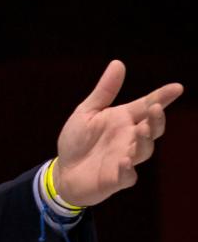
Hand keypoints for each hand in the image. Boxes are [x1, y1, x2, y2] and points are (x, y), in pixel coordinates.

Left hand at [54, 60, 182, 206]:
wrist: (64, 171)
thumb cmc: (78, 140)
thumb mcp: (87, 111)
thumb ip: (104, 90)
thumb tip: (118, 63)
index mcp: (123, 120)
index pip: (146, 106)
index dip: (162, 97)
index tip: (177, 87)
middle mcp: (129, 139)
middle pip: (151, 129)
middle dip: (156, 120)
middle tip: (155, 108)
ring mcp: (125, 159)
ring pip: (143, 151)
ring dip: (144, 141)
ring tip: (140, 129)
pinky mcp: (116, 178)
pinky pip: (127, 176)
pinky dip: (128, 169)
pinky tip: (124, 161)